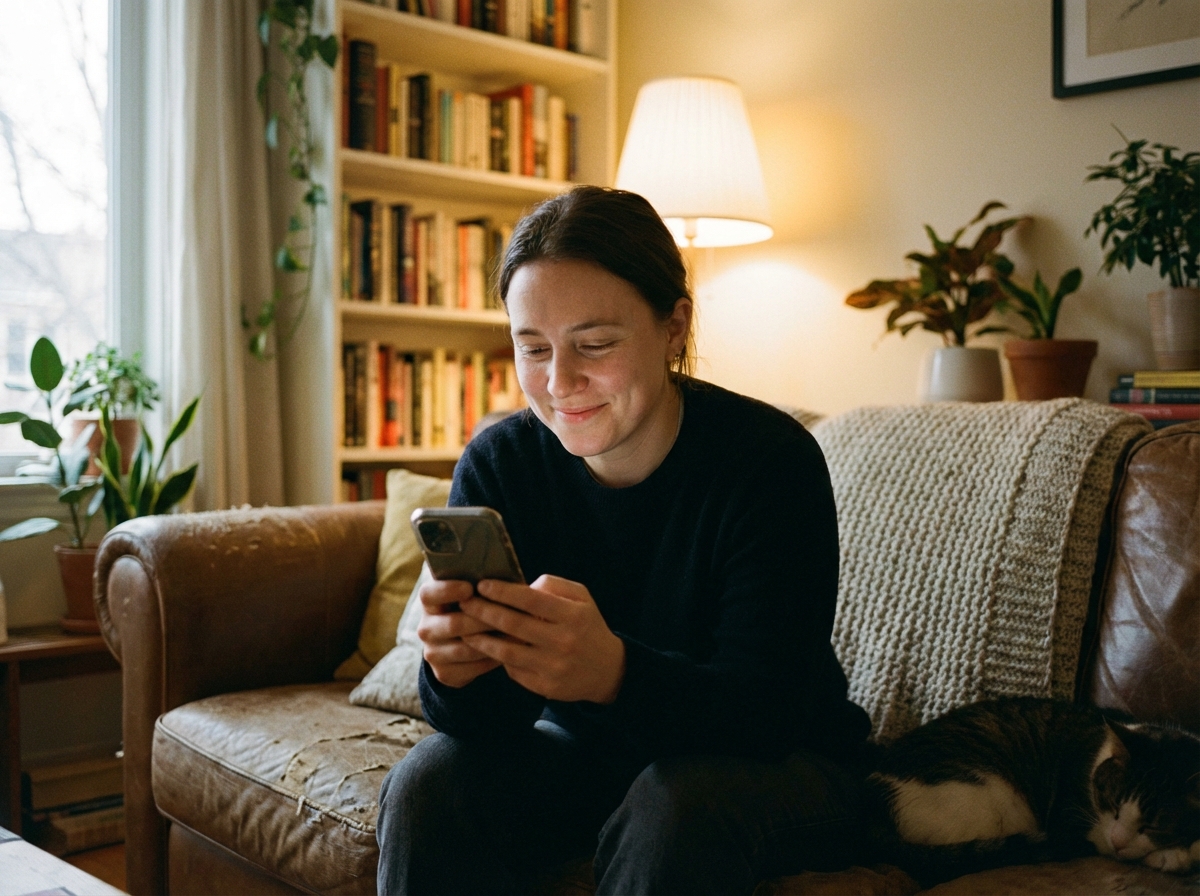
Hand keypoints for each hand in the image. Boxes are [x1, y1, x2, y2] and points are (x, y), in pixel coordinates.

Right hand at [415, 578, 500, 687]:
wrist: (462, 641)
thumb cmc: (475, 605)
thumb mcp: (472, 590)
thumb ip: (479, 582)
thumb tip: (502, 577)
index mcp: (429, 601)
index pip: (429, 594)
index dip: (447, 590)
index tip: (469, 588)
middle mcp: (426, 627)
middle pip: (454, 624)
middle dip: (484, 620)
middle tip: (509, 615)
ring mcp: (432, 652)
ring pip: (465, 649)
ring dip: (492, 642)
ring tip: (516, 634)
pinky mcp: (443, 673)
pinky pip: (470, 669)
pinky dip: (491, 660)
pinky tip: (508, 651)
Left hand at [458, 575, 625, 703]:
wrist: (606, 670)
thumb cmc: (586, 626)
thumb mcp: (581, 598)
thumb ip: (553, 585)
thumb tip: (521, 586)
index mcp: (573, 616)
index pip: (530, 600)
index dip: (503, 591)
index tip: (482, 584)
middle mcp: (563, 642)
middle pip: (514, 625)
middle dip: (484, 612)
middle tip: (465, 602)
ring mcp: (553, 667)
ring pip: (507, 652)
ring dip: (481, 639)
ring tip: (465, 627)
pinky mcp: (545, 687)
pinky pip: (513, 670)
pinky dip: (497, 658)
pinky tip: (485, 647)